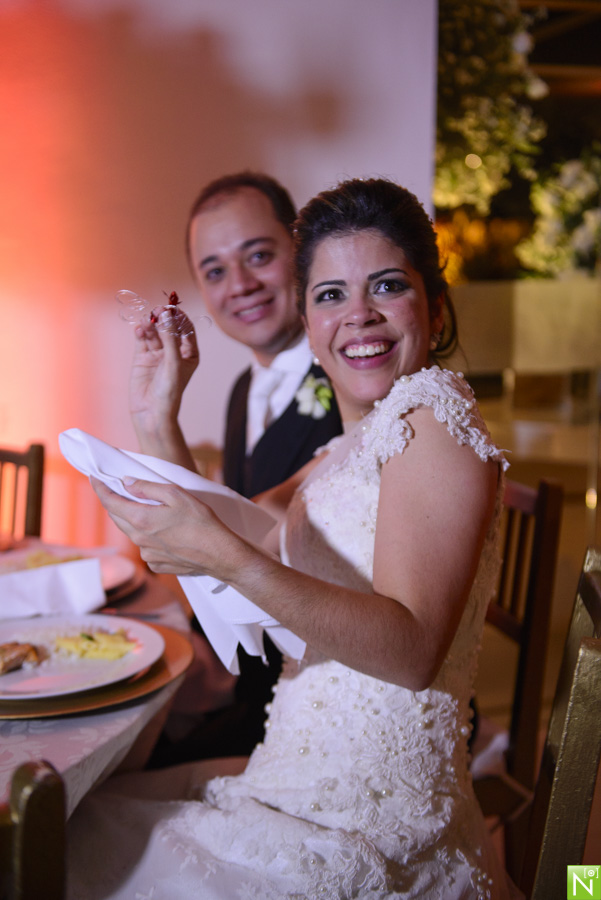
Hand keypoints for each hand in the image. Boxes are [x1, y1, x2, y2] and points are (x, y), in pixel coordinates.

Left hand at [90, 476, 240, 578]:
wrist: (219, 554)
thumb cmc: (201, 522)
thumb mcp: (176, 495)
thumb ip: (147, 487)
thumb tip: (126, 482)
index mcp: (141, 519)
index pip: (110, 502)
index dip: (100, 488)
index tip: (94, 478)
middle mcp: (139, 539)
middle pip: (117, 518)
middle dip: (115, 503)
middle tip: (117, 489)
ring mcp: (147, 554)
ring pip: (132, 532)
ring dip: (133, 519)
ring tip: (147, 509)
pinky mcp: (156, 564)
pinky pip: (145, 546)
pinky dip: (148, 536)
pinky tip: (164, 531)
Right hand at [129, 307, 198, 435]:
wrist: (151, 412)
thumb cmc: (169, 391)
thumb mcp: (173, 362)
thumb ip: (170, 337)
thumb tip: (166, 314)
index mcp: (189, 353)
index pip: (186, 329)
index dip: (179, 317)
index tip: (172, 308)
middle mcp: (174, 352)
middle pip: (169, 328)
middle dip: (163, 318)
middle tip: (157, 310)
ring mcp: (158, 354)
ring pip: (154, 332)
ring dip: (151, 324)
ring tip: (146, 321)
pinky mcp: (142, 357)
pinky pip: (143, 339)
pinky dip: (141, 332)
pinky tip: (140, 329)